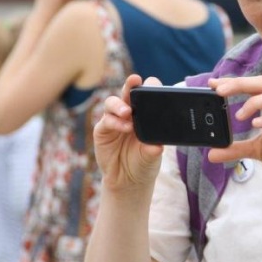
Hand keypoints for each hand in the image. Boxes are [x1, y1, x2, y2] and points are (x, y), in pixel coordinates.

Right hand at [94, 75, 164, 193]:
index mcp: (145, 114)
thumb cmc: (144, 163)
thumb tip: (158, 146)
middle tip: (135, 80)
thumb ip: (154, 149)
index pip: (147, 94)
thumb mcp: (152, 156)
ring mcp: (115, 120)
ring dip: (120, 105)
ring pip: (113, 102)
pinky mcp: (103, 130)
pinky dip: (115, 122)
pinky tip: (124, 128)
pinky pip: (106, 121)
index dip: (150, 87)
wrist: (128, 181)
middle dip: (131, 84)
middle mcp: (129, 113)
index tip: (154, 86)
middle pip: (128, 92)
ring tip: (127, 113)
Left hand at [206, 75, 261, 192]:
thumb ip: (236, 148)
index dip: (234, 82)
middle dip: (241, 84)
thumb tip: (211, 154)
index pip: (254, 85)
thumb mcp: (257, 150)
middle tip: (220, 91)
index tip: (213, 83)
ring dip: (255, 101)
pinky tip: (256, 124)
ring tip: (239, 115)